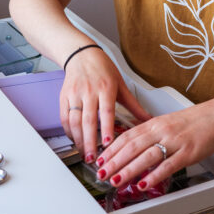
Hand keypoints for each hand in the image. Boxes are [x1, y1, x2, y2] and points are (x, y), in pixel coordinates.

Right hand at [59, 47, 149, 162]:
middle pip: (88, 120)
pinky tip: (75, 140)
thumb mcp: (121, 84)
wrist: (81, 54)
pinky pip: (64, 117)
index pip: (106, 111)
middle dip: (90, 141)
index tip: (108, 143)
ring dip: (78, 140)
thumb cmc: (102, 68)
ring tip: (85, 153)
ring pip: (74, 121)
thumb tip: (149, 119)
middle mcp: (89, 91)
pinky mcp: (64, 96)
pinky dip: (69, 131)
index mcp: (105, 87)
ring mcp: (74, 94)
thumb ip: (134, 105)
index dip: (107, 128)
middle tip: (93, 158)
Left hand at [95, 101, 213, 189]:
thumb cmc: (192, 121)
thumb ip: (148, 133)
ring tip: (116, 180)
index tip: (100, 159)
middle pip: (132, 146)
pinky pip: (168, 165)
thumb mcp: (165, 122)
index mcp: (153, 123)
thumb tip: (131, 145)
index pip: (126, 136)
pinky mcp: (187, 152)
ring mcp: (173, 141)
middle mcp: (160, 131)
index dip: (111, 149)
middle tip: (101, 173)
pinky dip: (154, 175)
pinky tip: (144, 183)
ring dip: (129, 169)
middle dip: (114, 161)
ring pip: (146, 156)